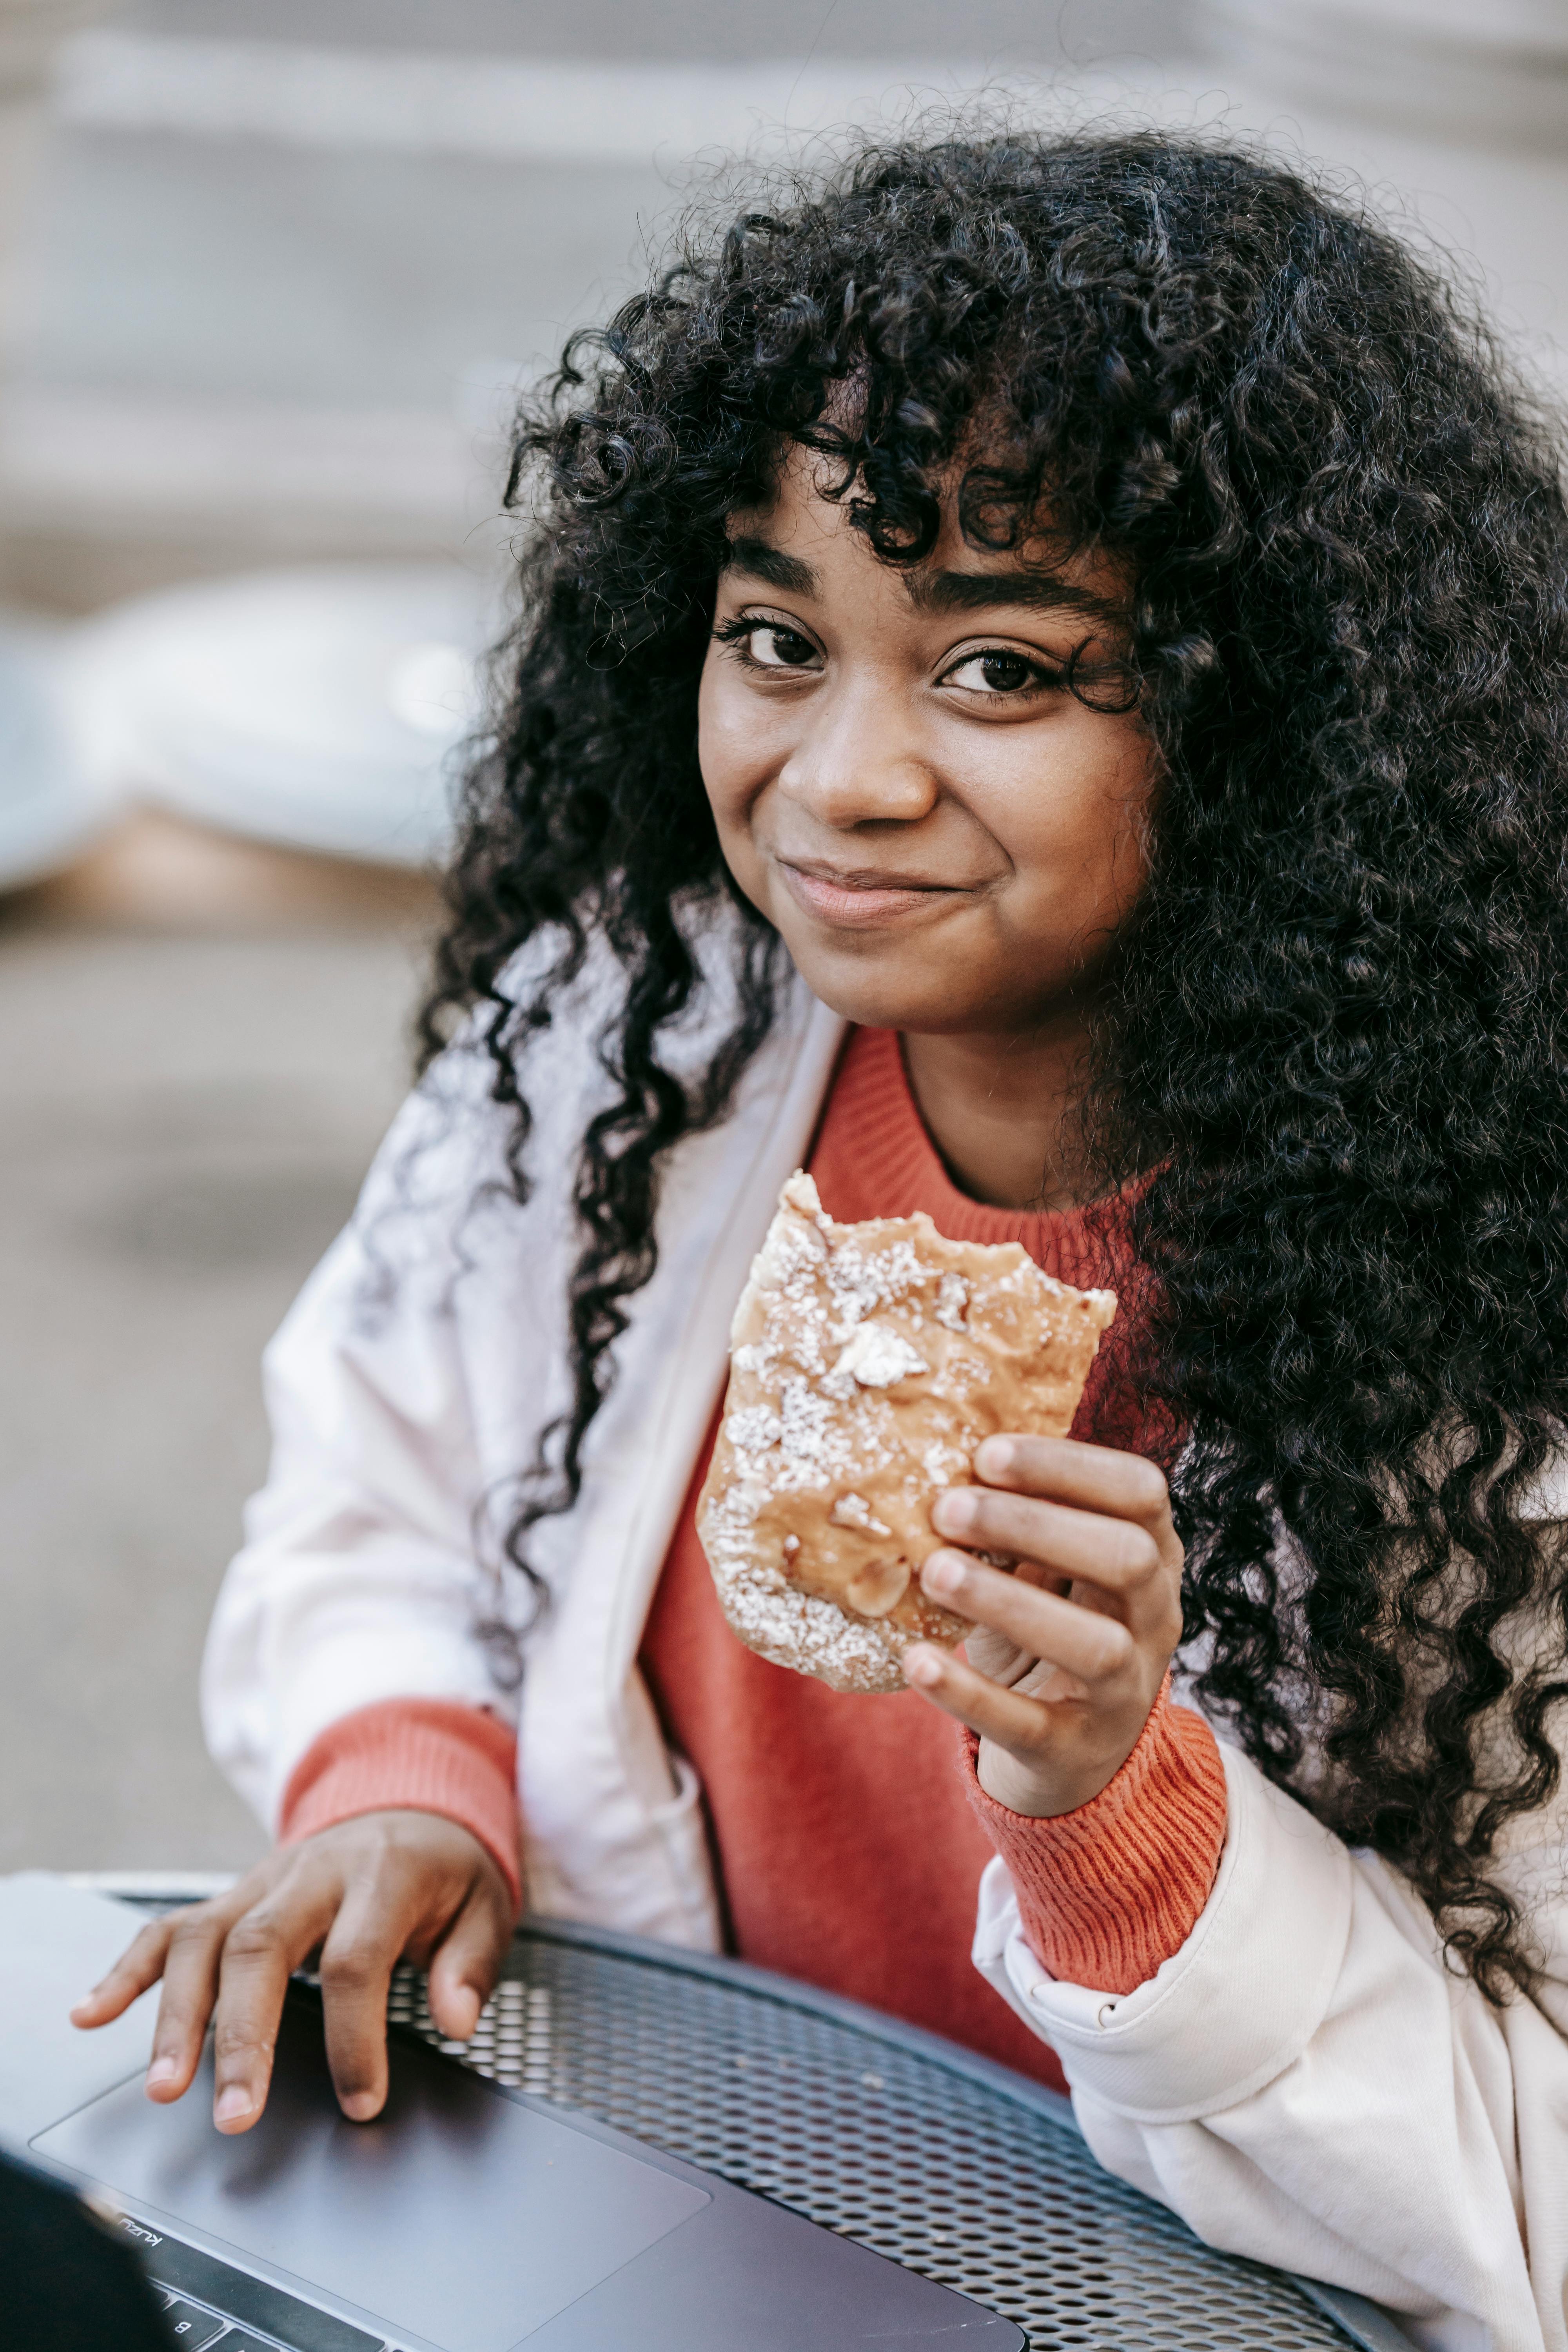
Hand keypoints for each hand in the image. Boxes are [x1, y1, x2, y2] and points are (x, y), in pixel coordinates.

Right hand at [70, 1811, 513, 2131]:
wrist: (407, 1802)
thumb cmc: (443, 1869)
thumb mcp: (484, 1904)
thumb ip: (470, 1964)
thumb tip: (455, 2019)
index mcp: (382, 1874)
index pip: (356, 1959)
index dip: (355, 2036)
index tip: (360, 2101)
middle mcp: (312, 1873)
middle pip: (263, 1948)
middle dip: (243, 2036)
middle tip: (235, 2112)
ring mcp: (262, 1881)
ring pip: (205, 1939)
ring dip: (177, 2016)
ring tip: (163, 2087)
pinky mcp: (231, 1894)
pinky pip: (169, 1926)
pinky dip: (127, 1970)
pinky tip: (93, 2015)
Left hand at [903, 1434, 1183, 1817]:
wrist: (1071, 1755)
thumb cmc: (1047, 1628)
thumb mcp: (1047, 1569)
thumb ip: (1018, 1523)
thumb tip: (936, 1461)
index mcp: (1154, 1554)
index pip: (1141, 1491)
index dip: (1068, 1465)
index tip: (986, 1452)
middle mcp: (1156, 1618)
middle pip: (1127, 1559)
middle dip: (1034, 1525)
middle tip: (946, 1508)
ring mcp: (1125, 1691)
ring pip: (1096, 1646)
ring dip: (1008, 1602)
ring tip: (933, 1573)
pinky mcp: (1073, 1751)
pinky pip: (1027, 1724)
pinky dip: (969, 1692)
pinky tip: (916, 1659)